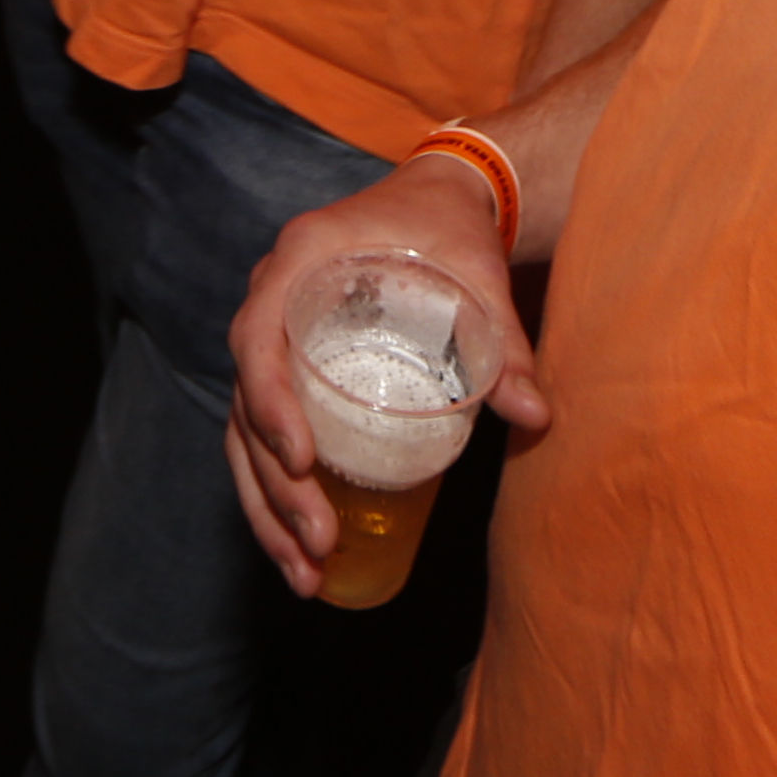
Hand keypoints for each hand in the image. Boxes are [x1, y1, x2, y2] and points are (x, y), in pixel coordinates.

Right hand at [223, 163, 545, 595]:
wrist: (434, 199)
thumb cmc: (447, 227)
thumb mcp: (477, 272)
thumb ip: (503, 341)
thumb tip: (534, 417)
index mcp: (300, 262)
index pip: (257, 337)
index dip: (269, 401)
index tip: (301, 460)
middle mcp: (271, 301)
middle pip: (245, 405)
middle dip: (274, 485)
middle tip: (318, 543)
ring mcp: (274, 340)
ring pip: (242, 435)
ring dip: (266, 509)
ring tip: (304, 576)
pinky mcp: (289, 372)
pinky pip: (262, 439)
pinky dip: (275, 497)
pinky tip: (302, 549)